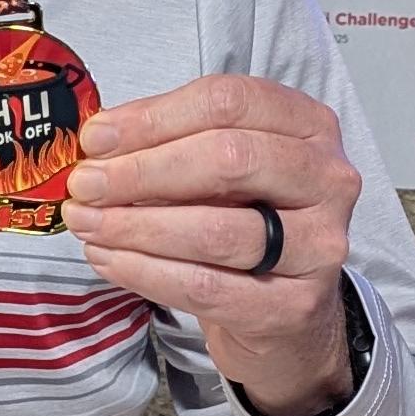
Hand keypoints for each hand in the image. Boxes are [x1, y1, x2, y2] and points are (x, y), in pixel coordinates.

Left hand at [63, 74, 361, 415]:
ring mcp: (319, 245)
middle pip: (228, 160)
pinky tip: (109, 260)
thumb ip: (170, 144)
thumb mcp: (222, 169)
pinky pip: (206, 286)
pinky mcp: (295, 304)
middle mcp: (328, 179)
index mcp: (310, 126)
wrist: (286, 313)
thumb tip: (101, 143)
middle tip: (86, 185)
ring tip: (88, 224)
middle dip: (142, 172)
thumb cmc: (249, 222)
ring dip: (136, 226)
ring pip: (215, 230)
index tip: (97, 138)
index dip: (154, 117)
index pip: (229, 102)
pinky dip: (145, 272)